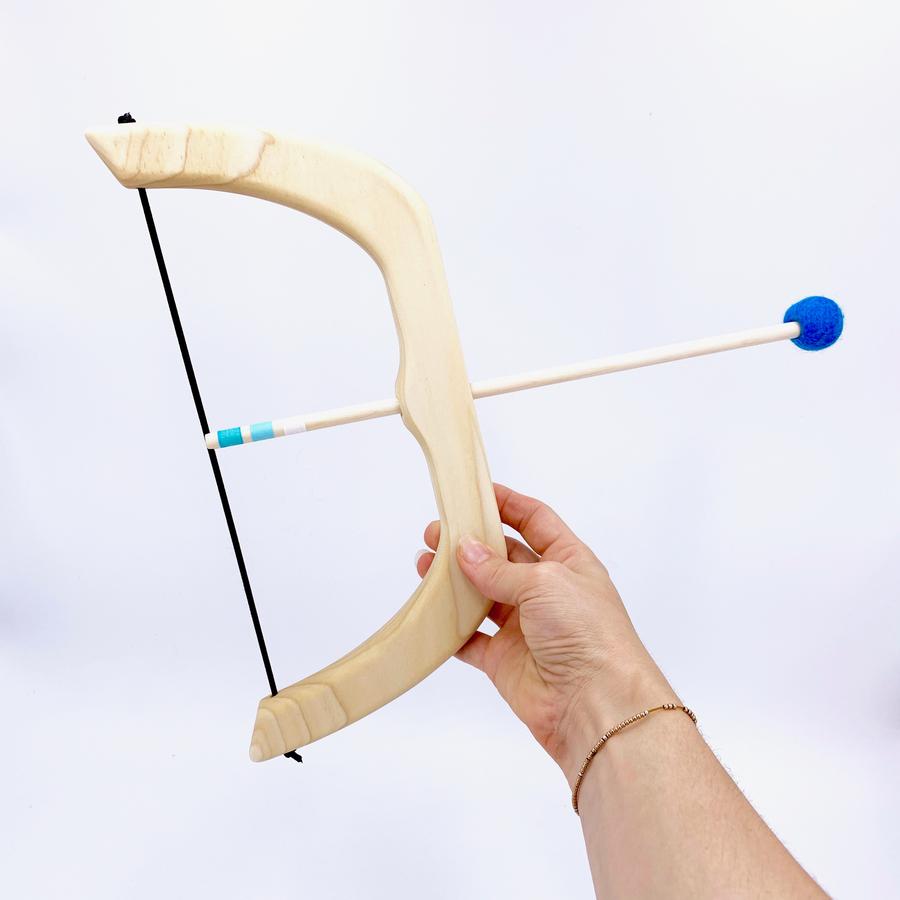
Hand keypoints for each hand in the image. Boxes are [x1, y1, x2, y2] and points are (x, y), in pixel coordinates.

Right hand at [416, 484, 677, 783]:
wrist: (595, 705)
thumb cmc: (587, 633)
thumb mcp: (544, 583)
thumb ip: (499, 567)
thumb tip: (465, 550)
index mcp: (568, 562)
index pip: (535, 521)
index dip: (508, 504)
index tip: (475, 492)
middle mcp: (547, 591)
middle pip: (502, 557)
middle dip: (469, 542)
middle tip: (435, 533)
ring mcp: (525, 626)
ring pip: (482, 595)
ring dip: (453, 580)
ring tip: (423, 564)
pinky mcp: (505, 660)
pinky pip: (471, 639)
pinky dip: (450, 627)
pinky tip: (430, 611)